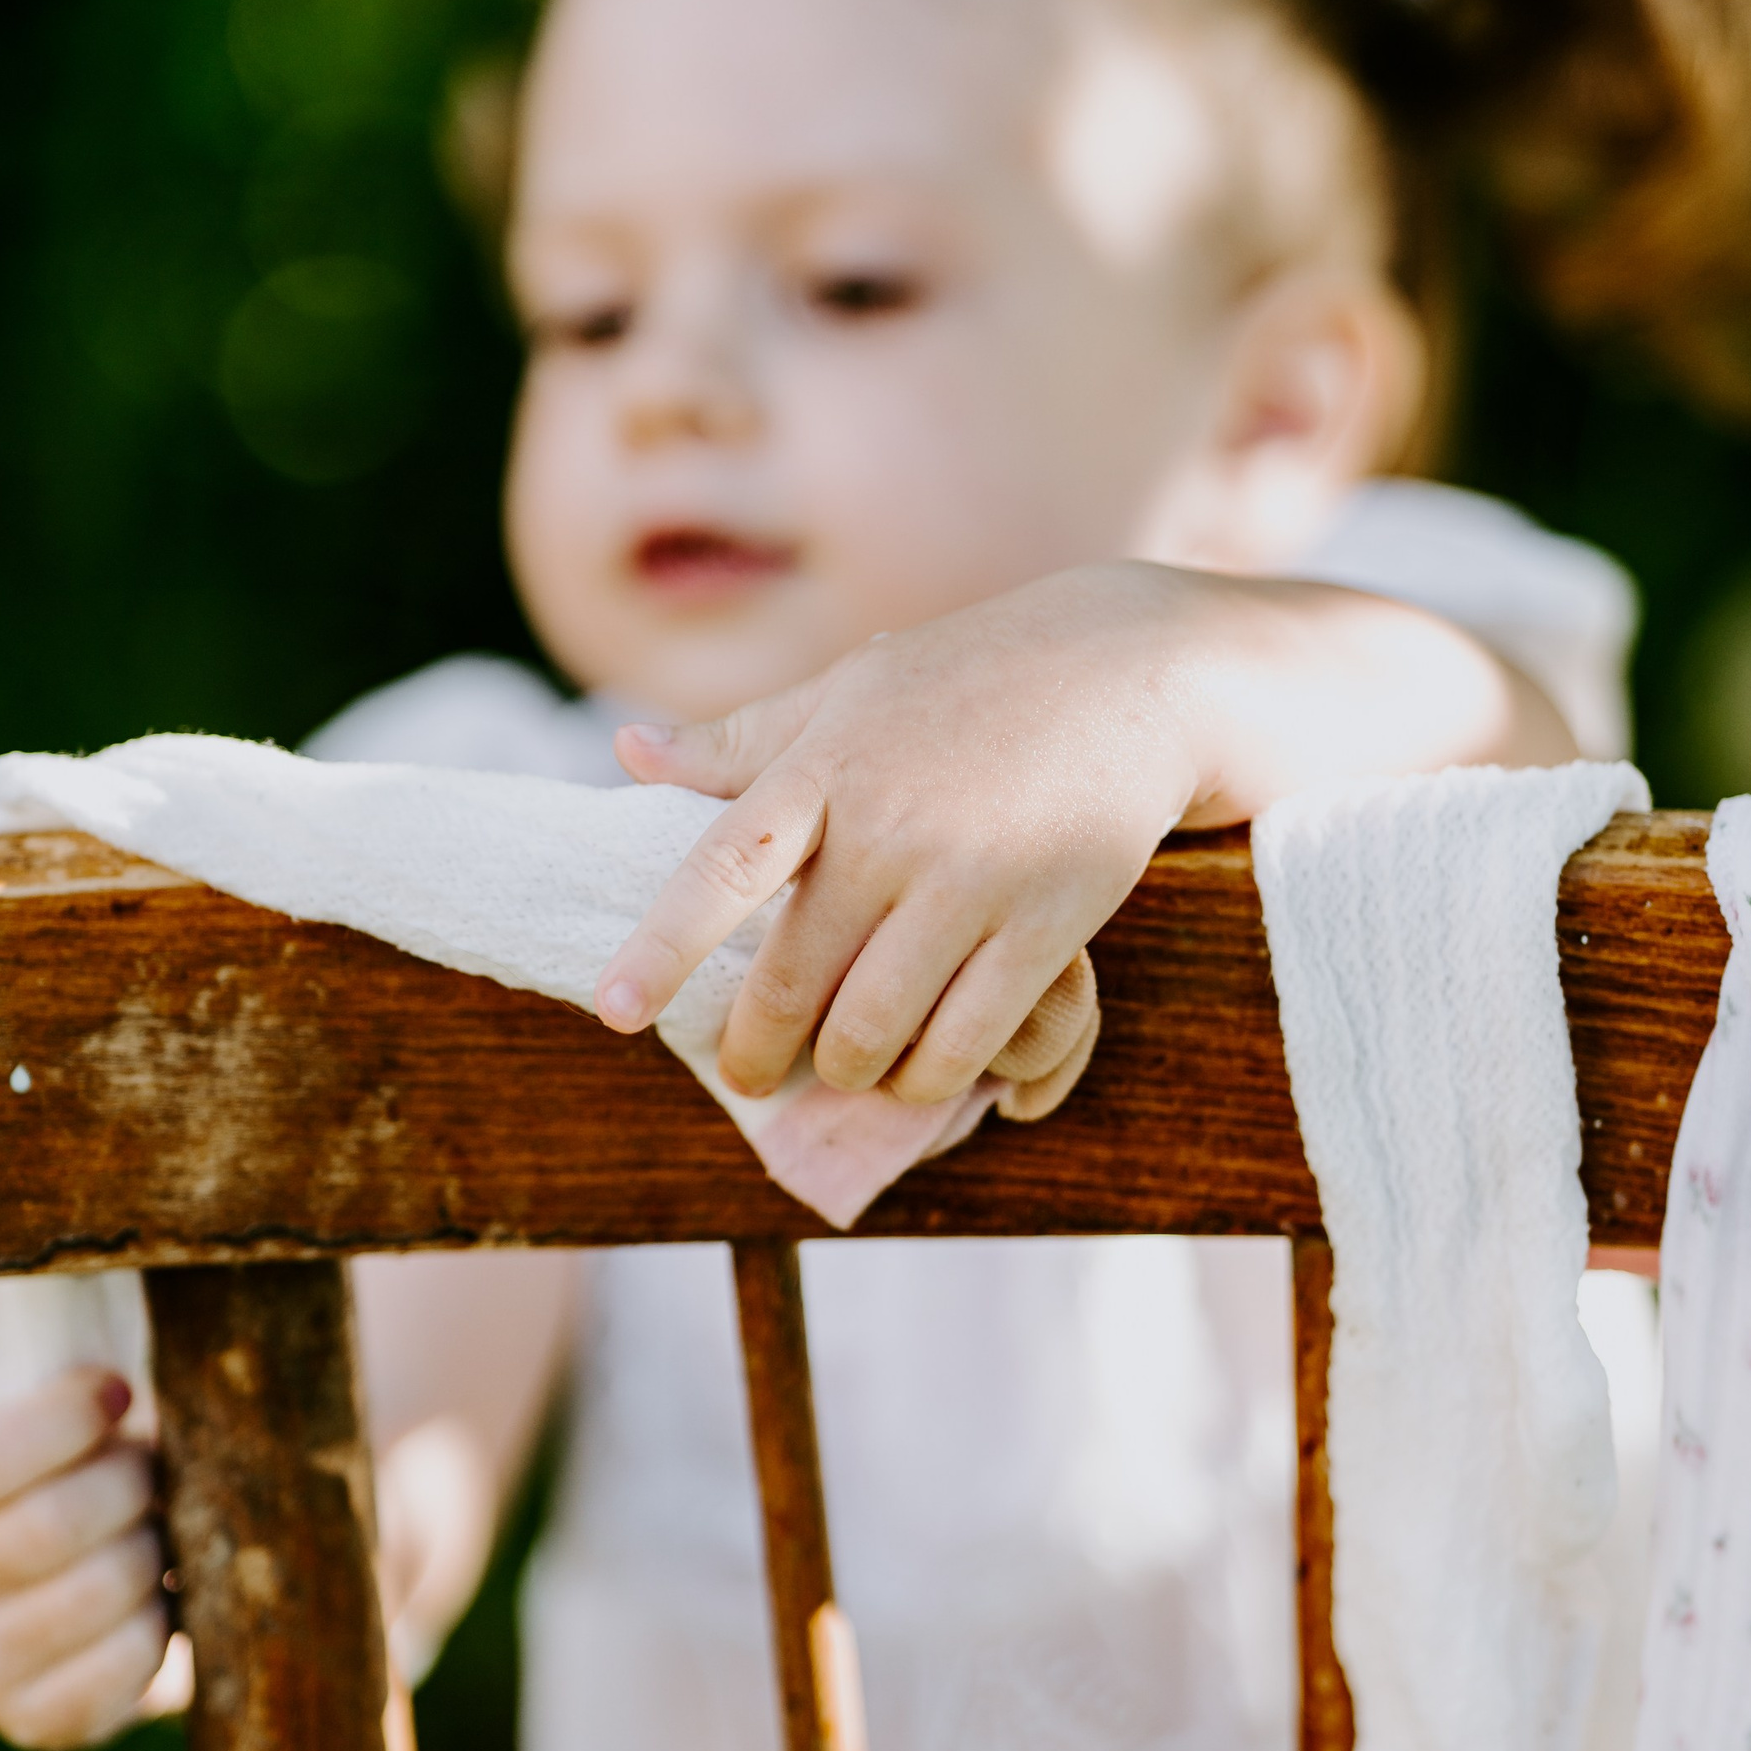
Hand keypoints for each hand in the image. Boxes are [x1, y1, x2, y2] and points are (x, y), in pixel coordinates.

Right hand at [0, 1365, 173, 1750]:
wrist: (119, 1572)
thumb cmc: (90, 1451)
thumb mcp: (57, 1385)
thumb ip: (31, 1321)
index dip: (56, 1424)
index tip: (119, 1390)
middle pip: (44, 1531)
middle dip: (128, 1487)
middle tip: (159, 1465)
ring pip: (93, 1600)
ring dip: (157, 1552)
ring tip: (168, 1525)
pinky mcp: (35, 1723)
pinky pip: (120, 1677)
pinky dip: (167, 1628)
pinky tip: (172, 1595)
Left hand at [595, 561, 1567, 1106]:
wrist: (1136, 674)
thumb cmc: (976, 678)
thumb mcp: (855, 687)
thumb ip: (744, 740)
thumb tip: (626, 752)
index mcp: (825, 766)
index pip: (720, 868)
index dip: (660, 946)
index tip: (614, 1010)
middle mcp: (887, 829)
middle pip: (793, 981)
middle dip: (763, 1051)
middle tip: (755, 1075)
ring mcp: (969, 881)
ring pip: (878, 1031)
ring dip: (855, 1072)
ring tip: (851, 1071)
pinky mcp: (1045, 924)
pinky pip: (969, 1040)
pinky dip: (939, 1076)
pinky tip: (932, 1076)